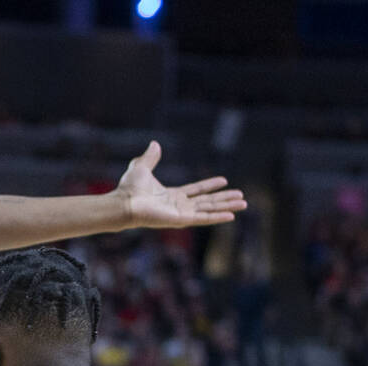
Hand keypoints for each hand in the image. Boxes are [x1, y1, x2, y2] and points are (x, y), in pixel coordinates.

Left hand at [114, 141, 246, 229]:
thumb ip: (150, 157)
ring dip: (226, 207)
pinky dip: (217, 217)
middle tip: (241, 198)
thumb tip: (155, 144)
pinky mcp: (180, 220)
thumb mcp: (141, 167)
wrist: (124, 202)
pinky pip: (203, 218)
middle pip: (207, 202)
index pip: (196, 190)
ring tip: (243, 204)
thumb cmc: (129, 189)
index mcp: (171, 195)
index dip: (210, 186)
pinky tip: (231, 216)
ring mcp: (180, 214)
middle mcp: (178, 206)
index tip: (224, 181)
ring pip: (209, 210)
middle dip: (224, 200)